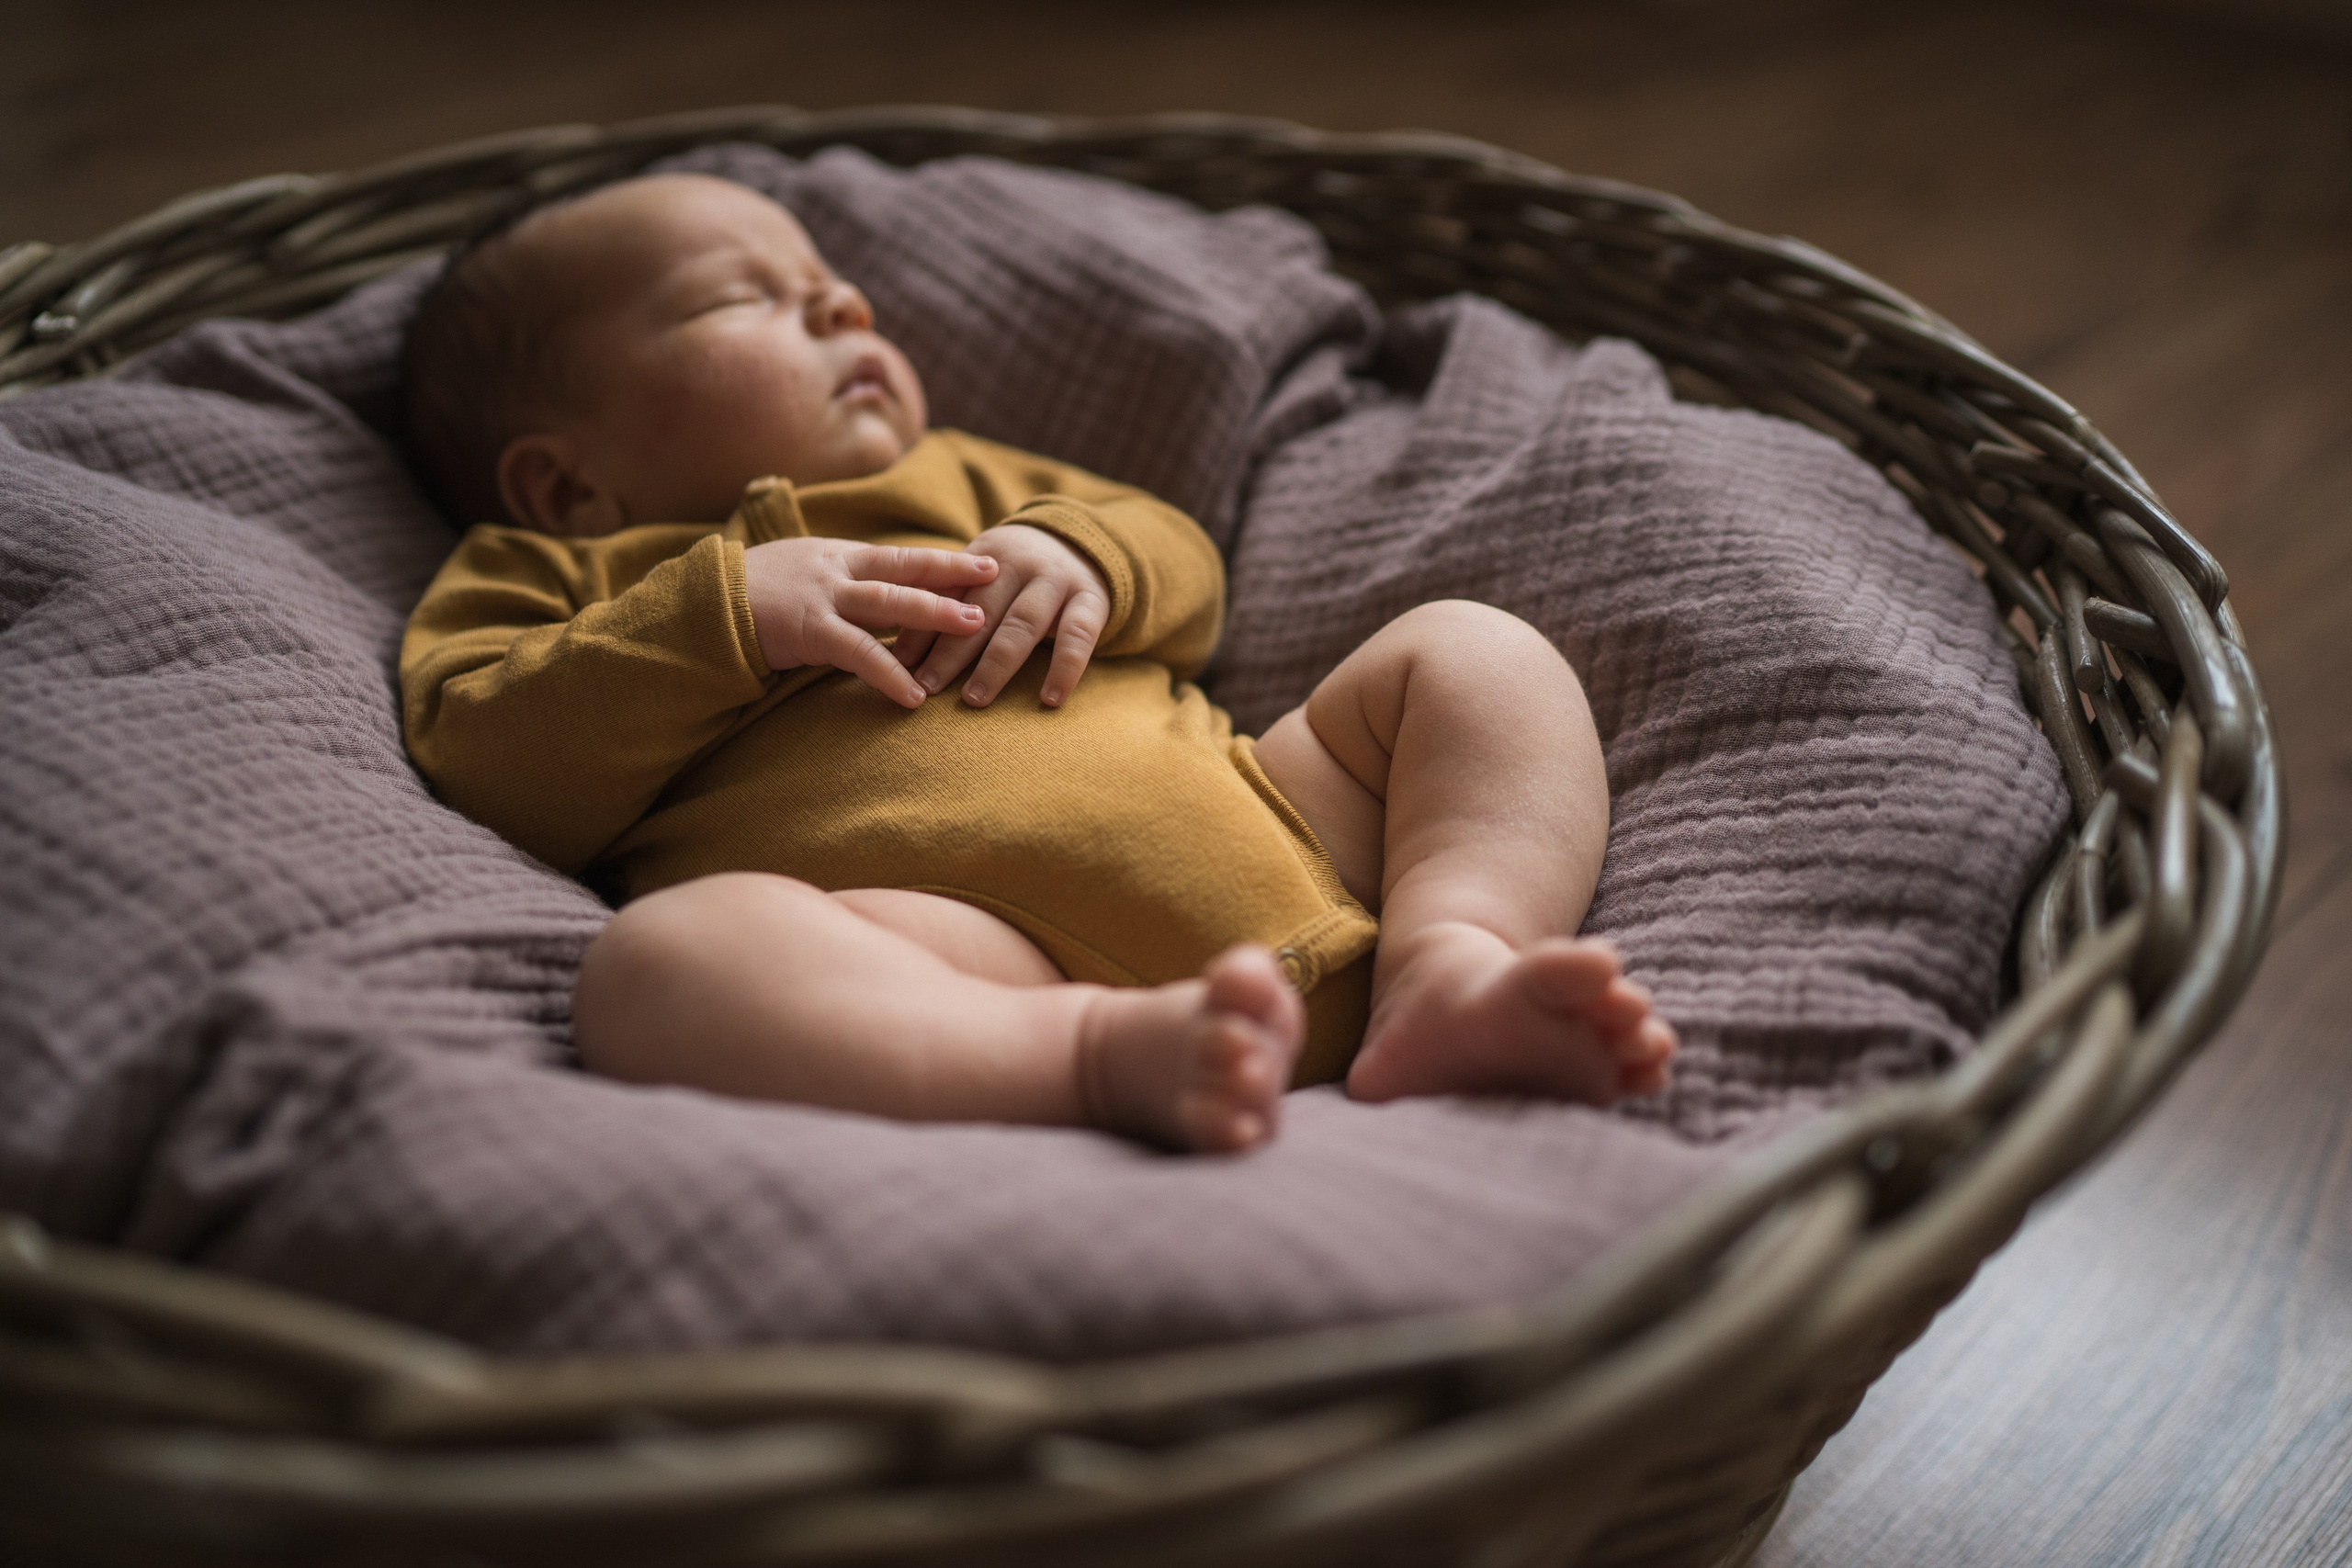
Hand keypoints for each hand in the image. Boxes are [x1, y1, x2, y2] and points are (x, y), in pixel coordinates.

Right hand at [743, 537, 1000, 708]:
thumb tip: (876, 598)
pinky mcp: (809, 631)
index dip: (943, 560)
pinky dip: (889, 674)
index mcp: (836, 555)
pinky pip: (859, 653)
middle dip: (952, 574)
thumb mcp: (799, 575)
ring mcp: (823, 598)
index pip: (900, 557)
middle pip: (904, 568)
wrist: (702, 604)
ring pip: (890, 603)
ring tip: (975, 628)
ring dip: (935, 614)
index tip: (983, 562)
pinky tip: (914, 696)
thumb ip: (837, 584)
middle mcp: (835, 569)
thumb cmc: (750, 594)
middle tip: (995, 579)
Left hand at [893, 524, 1109, 706]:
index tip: (899, 663)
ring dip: (996, 664)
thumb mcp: (981, 577)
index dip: (922, 628)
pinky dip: (1065, 668)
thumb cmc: (1015, 573)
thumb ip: (946, 605)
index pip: (948, 594)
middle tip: (927, 686)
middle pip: (980, 610)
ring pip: (1022, 624)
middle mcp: (1020, 564)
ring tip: (974, 699)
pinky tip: (1049, 699)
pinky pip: (1079, 636)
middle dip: (950, 651)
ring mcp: (1058, 581)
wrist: (1081, 544)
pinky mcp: (1092, 600)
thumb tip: (897, 654)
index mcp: (984, 558)